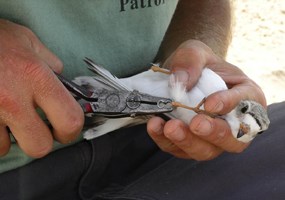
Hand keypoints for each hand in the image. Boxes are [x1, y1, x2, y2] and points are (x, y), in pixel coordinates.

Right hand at [0, 20, 83, 156]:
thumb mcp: (28, 41)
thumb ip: (51, 63)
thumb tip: (63, 82)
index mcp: (36, 77)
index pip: (69, 120)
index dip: (71, 132)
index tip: (66, 131)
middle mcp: (12, 98)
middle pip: (39, 146)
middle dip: (41, 140)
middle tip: (38, 128)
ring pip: (6, 147)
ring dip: (10, 136)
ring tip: (7, 115)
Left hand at [147, 40, 265, 159]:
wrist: (183, 77)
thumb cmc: (198, 65)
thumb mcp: (196, 52)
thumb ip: (191, 60)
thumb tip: (181, 82)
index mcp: (246, 97)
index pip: (245, 104)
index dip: (230, 105)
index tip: (210, 105)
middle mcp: (234, 124)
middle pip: (232, 140)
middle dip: (212, 133)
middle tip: (196, 124)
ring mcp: (212, 139)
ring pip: (206, 151)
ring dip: (188, 142)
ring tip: (170, 127)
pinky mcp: (190, 144)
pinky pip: (180, 150)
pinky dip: (166, 141)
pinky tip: (155, 125)